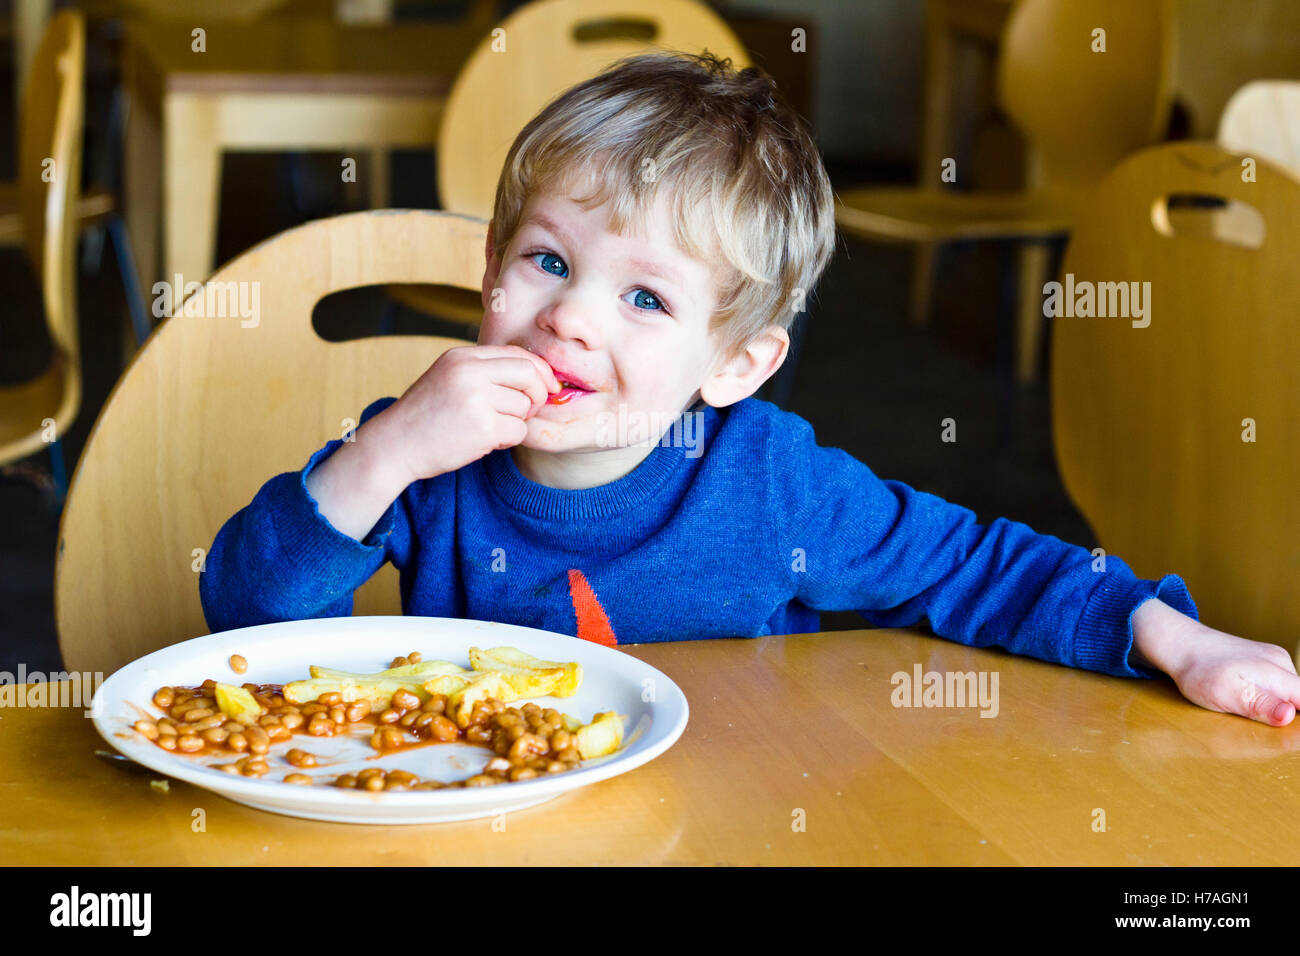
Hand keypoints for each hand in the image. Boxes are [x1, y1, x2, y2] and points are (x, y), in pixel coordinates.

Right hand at [378, 344, 560, 483]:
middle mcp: (469, 372)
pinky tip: (484, 441)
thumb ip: (483, 371)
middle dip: (537, 395)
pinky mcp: (482, 427)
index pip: (518, 354)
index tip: (546, 387)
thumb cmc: (424, 416)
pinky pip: (518, 431)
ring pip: (525, 407)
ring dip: (515, 422)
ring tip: (487, 428)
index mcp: (462, 357)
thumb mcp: (449, 378)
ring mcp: (476, 399)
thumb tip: (533, 374)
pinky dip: (508, 440)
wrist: (394, 445)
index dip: (539, 372)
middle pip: (529, 375)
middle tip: (526, 411)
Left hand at [1132, 598, 1299, 725]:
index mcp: (1277, 673)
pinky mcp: (1261, 659)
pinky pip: (1274, 682)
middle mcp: (1280, 662)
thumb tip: (1288, 715)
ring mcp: (1272, 658)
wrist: (1179, 644)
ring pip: (1287, 690)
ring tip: (1244, 704)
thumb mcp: (1226, 693)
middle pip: (1299, 697)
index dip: (1299, 722)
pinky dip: (1263, 693)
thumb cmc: (1198, 671)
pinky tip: (1243, 693)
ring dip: (1273, 704)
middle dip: (1284, 713)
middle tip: (1253, 716)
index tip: (1282, 729)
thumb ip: (1259, 705)